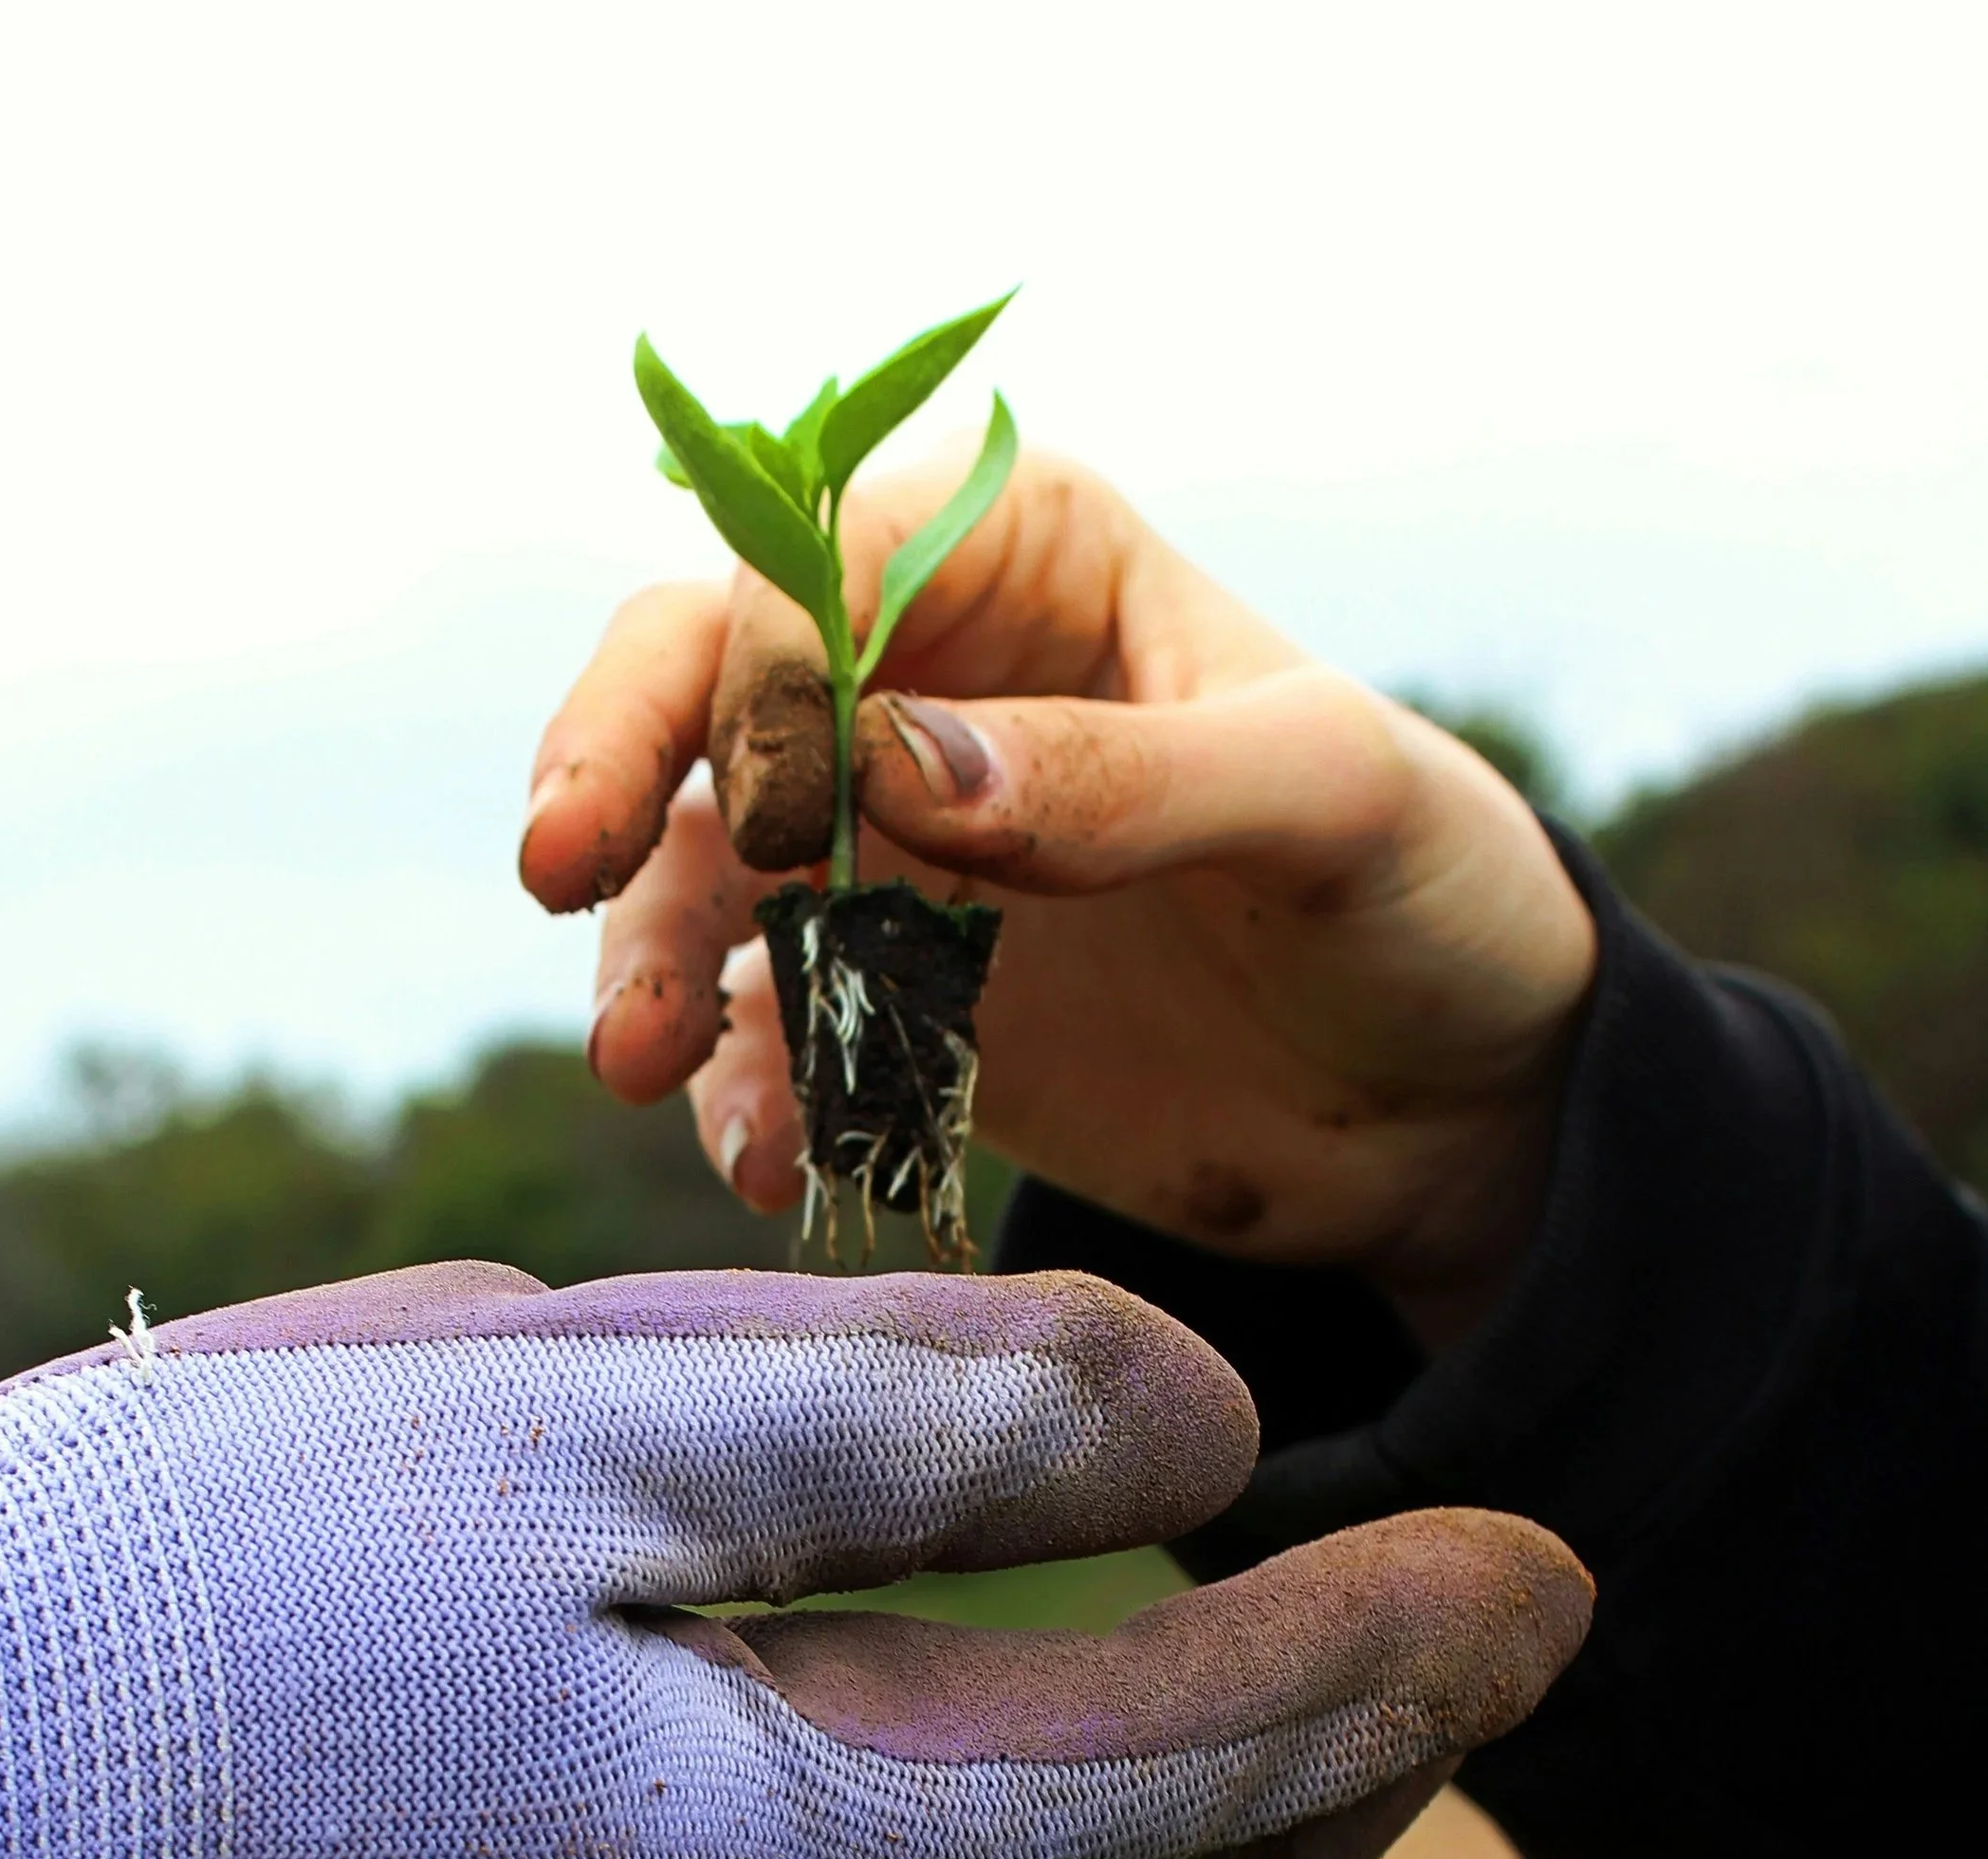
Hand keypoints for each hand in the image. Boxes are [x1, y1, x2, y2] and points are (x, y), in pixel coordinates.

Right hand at [0, 1258, 1589, 1858]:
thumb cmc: (219, 1574)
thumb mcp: (563, 1432)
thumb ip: (891, 1429)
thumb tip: (1197, 1410)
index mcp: (779, 1839)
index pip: (1190, 1770)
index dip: (1389, 1653)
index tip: (1545, 1561)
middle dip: (1360, 1738)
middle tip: (1502, 1601)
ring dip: (1243, 1780)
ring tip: (1360, 1653)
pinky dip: (1077, 1795)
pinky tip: (1103, 1697)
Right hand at [523, 450, 1597, 1336]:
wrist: (1448, 1098)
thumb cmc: (1425, 887)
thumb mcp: (1324, 800)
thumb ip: (1128, 775)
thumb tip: (901, 769)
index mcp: (1025, 554)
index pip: (827, 559)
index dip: (770, 663)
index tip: (787, 807)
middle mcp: (924, 676)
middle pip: (704, 678)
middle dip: (617, 761)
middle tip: (556, 865)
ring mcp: (892, 840)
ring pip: (701, 860)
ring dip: (646, 952)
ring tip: (638, 1063)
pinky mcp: (887, 988)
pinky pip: (764, 1021)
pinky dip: (744, 1085)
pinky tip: (773, 1156)